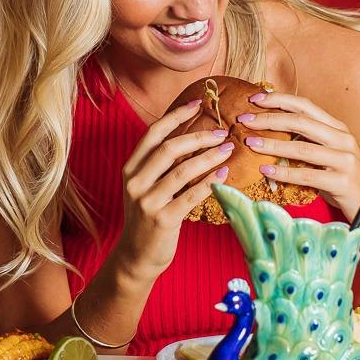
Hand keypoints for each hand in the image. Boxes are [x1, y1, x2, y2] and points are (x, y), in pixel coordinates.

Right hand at [111, 100, 232, 281]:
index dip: (176, 115)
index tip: (197, 104)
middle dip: (199, 136)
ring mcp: (147, 201)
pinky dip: (209, 182)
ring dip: (209, 157)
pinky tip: (223, 173)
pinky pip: (191, 195)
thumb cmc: (147, 217)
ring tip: (228, 149)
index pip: (153, 133)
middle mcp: (135, 181)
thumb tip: (192, 137)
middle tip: (222, 132)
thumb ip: (160, 165)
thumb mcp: (145, 187)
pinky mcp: (162, 219)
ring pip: (183, 170)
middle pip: (169, 148)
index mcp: (130, 168)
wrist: (136, 256)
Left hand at [234, 88, 359, 235]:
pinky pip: (307, 175)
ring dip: (272, 143)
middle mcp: (343, 139)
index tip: (254, 98)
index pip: (305, 105)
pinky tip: (265, 170)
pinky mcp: (342, 182)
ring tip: (250, 143)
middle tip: (244, 120)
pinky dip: (284, 172)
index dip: (279, 99)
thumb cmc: (346, 182)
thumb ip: (308, 143)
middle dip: (269, 118)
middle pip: (301, 121)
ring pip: (302, 147)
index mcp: (338, 128)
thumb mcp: (329, 156)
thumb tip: (270, 135)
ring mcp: (345, 160)